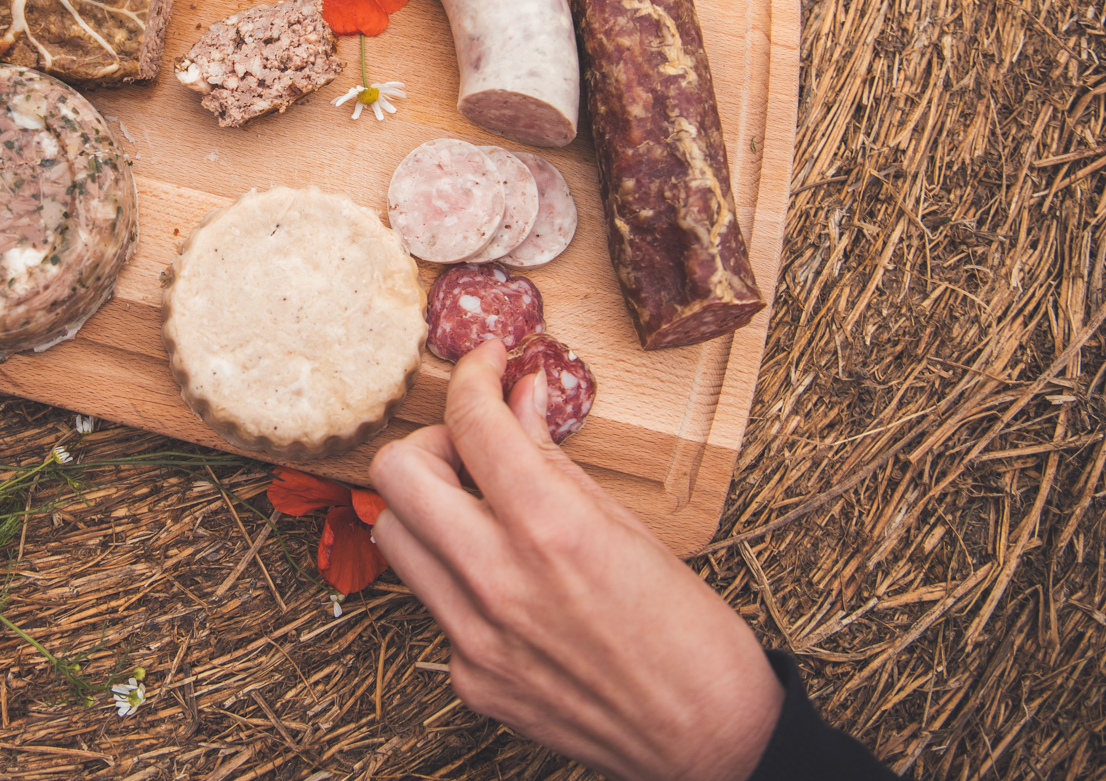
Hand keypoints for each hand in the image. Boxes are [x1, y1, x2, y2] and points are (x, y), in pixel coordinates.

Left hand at [369, 339, 782, 780]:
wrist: (711, 741)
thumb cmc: (690, 632)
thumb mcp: (629, 525)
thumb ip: (554, 459)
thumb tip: (520, 397)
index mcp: (549, 528)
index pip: (471, 422)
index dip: (474, 375)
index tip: (487, 363)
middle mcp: (498, 581)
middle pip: (396, 474)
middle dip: (431, 442)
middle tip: (473, 448)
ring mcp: (474, 637)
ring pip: (394, 537)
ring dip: (427, 508)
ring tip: (480, 511)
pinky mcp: (471, 679)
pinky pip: (435, 605)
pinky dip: (460, 578)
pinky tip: (510, 583)